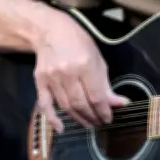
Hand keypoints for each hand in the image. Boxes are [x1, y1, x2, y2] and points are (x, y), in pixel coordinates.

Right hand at [33, 10, 128, 131]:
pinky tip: (60, 128)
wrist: (49, 31)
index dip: (104, 111)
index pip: (96, 96)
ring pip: (67, 107)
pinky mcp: (40, 82)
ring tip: (88, 123)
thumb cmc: (78, 42)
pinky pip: (45, 104)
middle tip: (100, 123)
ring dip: (79, 119)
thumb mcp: (97, 58)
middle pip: (81, 104)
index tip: (109, 118)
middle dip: (93, 117)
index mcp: (85, 65)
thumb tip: (120, 103)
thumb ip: (106, 83)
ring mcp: (52, 78)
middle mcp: (67, 73)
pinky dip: (52, 118)